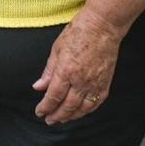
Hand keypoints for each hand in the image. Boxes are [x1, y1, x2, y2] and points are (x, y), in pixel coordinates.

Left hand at [31, 9, 122, 124]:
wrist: (103, 25)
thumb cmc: (79, 32)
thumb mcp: (57, 48)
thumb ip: (48, 71)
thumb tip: (38, 86)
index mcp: (66, 71)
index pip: (53, 96)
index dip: (45, 107)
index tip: (39, 112)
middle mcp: (81, 80)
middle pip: (67, 106)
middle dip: (56, 116)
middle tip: (49, 120)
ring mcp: (95, 83)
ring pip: (82, 108)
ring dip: (71, 116)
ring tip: (62, 119)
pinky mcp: (105, 82)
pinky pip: (96, 103)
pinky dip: (87, 110)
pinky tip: (80, 112)